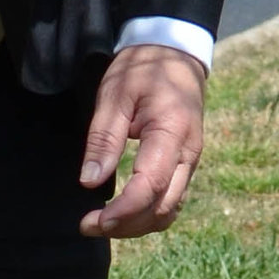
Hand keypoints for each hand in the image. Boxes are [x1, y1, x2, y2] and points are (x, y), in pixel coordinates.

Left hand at [80, 42, 206, 239]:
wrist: (175, 53)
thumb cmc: (143, 68)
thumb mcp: (114, 94)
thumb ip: (104, 138)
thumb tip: (90, 181)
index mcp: (173, 132)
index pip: (151, 185)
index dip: (123, 211)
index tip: (93, 221)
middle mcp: (189, 153)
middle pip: (162, 209)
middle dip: (125, 225)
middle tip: (87, 226)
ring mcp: (191, 162)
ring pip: (169, 211)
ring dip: (136, 225)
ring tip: (101, 224)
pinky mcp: (185, 166)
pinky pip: (170, 202)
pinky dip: (147, 215)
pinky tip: (122, 214)